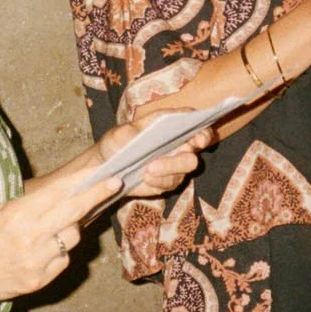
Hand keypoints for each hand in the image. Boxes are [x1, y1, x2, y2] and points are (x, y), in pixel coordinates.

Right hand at [0, 170, 121, 305]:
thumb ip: (29, 205)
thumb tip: (62, 193)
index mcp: (17, 216)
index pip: (59, 194)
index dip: (83, 182)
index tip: (104, 173)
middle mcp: (30, 238)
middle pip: (74, 212)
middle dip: (97, 195)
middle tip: (114, 182)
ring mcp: (37, 262)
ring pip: (72, 237)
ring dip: (71, 227)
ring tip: (53, 225)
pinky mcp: (40, 280)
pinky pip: (63, 259)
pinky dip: (59, 250)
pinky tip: (42, 249)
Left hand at [91, 111, 210, 197]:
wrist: (107, 164)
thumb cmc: (118, 142)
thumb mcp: (121, 132)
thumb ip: (133, 132)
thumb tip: (145, 137)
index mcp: (173, 127)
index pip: (196, 127)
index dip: (203, 134)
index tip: (199, 140)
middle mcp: (179, 146)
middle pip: (191, 156)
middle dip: (179, 161)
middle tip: (159, 162)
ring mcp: (174, 166)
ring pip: (181, 173)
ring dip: (164, 172)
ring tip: (146, 170)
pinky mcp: (166, 182)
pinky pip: (169, 184)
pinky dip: (157, 182)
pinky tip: (144, 178)